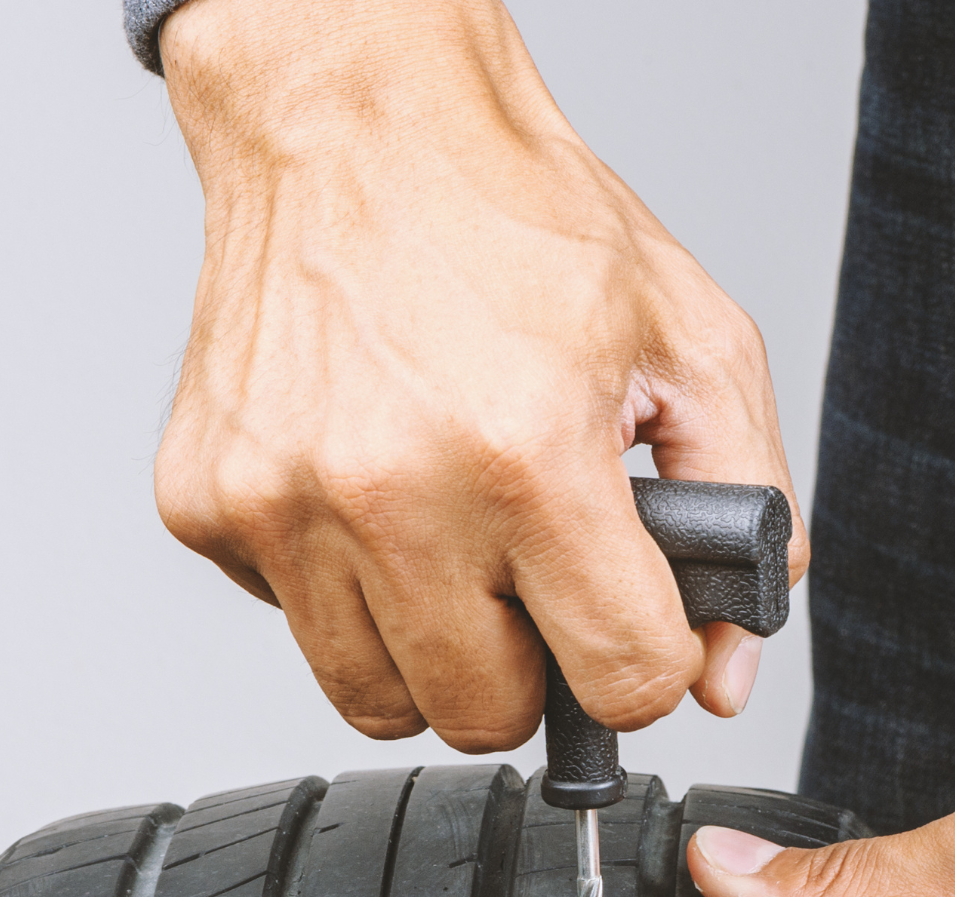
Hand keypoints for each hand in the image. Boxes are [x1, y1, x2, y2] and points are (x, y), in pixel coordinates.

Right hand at [152, 0, 805, 748]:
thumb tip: (726, 668)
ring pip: (377, 699)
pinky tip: (376, 489)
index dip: (647, 665)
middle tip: (539, 576)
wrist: (357, 123)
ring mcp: (283, 505)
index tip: (635, 623)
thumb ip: (749, 511)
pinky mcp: (206, 503)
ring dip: (433, 647)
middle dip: (534, 669)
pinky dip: (343, 585)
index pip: (619, 683)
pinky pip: (295, 624)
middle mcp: (393, 493)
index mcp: (530, 457)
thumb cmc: (518, 222)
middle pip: (487, 716)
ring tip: (458, 540)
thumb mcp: (695, 344)